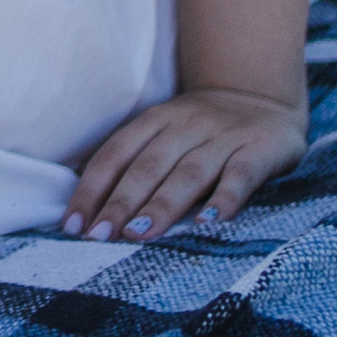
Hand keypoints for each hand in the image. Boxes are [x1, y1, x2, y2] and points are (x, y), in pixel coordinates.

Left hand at [62, 86, 306, 241]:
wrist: (264, 100)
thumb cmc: (202, 131)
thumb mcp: (164, 133)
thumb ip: (134, 160)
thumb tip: (86, 204)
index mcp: (155, 121)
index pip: (115, 154)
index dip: (92, 189)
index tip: (73, 225)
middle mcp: (185, 126)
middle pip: (147, 166)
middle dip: (119, 203)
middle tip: (98, 237)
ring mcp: (223, 138)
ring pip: (187, 173)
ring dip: (161, 206)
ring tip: (138, 235)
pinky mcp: (259, 150)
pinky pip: (240, 175)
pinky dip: (224, 199)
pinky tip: (208, 222)